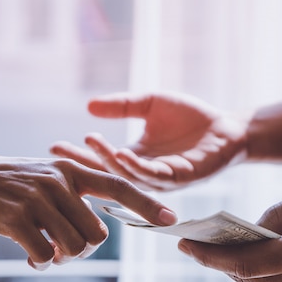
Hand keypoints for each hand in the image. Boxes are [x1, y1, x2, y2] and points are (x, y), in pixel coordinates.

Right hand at [0, 157, 176, 267]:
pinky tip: (29, 258)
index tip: (170, 218)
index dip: (145, 203)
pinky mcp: (15, 219)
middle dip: (85, 249)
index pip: (118, 185)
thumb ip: (70, 197)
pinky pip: (44, 255)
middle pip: (97, 233)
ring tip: (44, 252)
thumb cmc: (2, 184)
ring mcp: (37, 199)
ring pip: (74, 247)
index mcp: (69, 169)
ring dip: (62, 258)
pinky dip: (40, 263)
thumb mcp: (41, 176)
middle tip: (62, 249)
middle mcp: (58, 181)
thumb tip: (95, 236)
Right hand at [50, 92, 248, 190]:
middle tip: (60, 151)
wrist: (228, 127)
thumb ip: (122, 106)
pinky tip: (122, 153)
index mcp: (136, 157)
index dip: (79, 152)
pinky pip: (155, 175)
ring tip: (91, 144)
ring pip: (129, 176)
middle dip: (84, 162)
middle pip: (108, 172)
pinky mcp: (182, 178)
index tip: (54, 144)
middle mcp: (144, 172)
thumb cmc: (190, 117)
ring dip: (109, 162)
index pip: (101, 158)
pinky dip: (137, 166)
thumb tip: (89, 106)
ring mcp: (162, 178)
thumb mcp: (149, 103)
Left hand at [178, 179, 281, 281]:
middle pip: (249, 279)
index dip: (209, 255)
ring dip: (241, 271)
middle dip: (219, 262)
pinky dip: (265, 278)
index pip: (244, 263)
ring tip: (223, 250)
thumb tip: (251, 229)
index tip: (183, 244)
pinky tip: (260, 260)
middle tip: (198, 243)